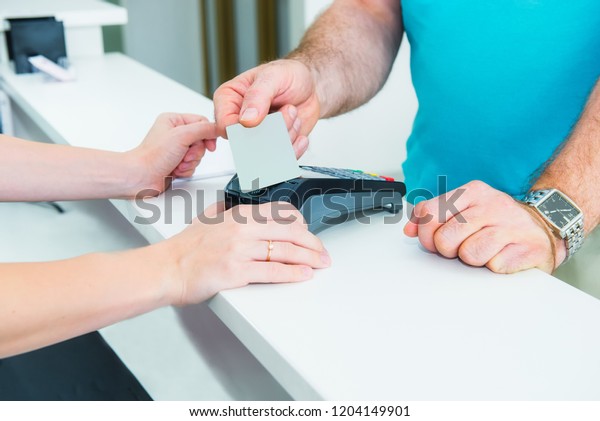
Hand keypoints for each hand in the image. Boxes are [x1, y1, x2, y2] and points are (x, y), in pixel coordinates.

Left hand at [126, 113, 217, 194]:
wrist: (141, 177)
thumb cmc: (152, 156)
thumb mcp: (181, 136)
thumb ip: (203, 129)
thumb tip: (218, 127)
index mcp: (174, 120)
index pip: (202, 122)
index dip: (208, 134)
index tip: (210, 145)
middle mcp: (175, 134)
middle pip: (201, 141)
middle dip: (195, 152)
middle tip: (184, 155)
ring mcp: (176, 149)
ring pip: (198, 155)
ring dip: (190, 162)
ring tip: (178, 163)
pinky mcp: (177, 163)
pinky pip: (193, 165)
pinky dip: (186, 170)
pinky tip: (175, 170)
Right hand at [160, 202, 330, 305]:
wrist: (167, 268)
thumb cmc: (185, 248)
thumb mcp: (207, 218)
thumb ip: (225, 211)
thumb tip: (234, 207)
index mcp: (238, 215)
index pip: (280, 212)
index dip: (300, 223)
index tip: (309, 232)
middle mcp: (241, 229)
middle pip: (289, 231)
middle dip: (312, 243)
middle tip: (323, 252)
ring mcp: (239, 250)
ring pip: (284, 251)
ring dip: (308, 258)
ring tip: (321, 263)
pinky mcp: (236, 272)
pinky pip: (272, 271)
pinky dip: (292, 273)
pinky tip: (304, 275)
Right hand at [213, 59, 320, 157]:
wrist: (310, 86)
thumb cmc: (289, 75)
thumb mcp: (273, 77)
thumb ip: (257, 96)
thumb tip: (246, 119)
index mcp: (229, 100)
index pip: (225, 126)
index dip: (244, 127)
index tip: (263, 118)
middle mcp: (240, 121)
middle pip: (247, 143)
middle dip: (273, 129)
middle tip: (287, 109)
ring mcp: (256, 135)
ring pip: (266, 152)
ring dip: (286, 133)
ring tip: (292, 113)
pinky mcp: (273, 147)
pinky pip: (281, 158)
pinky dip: (295, 145)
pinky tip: (297, 127)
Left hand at [403, 181, 565, 273]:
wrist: (545, 226)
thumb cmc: (497, 221)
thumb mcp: (465, 210)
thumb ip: (434, 216)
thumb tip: (409, 230)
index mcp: (472, 192)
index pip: (428, 213)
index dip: (426, 235)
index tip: (435, 239)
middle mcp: (491, 204)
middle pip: (445, 239)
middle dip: (449, 250)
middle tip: (463, 247)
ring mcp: (511, 225)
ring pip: (468, 254)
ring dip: (473, 260)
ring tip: (485, 251)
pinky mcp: (527, 248)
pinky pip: (494, 266)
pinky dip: (495, 266)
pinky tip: (502, 255)